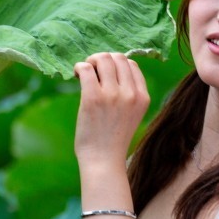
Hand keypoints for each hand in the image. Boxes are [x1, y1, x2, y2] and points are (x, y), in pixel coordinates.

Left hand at [73, 52, 150, 166]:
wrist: (103, 161)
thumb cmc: (113, 140)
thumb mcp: (132, 115)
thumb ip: (129, 94)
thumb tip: (111, 70)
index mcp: (142, 97)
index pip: (132, 64)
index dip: (116, 64)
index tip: (104, 74)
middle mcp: (130, 93)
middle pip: (118, 57)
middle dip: (103, 59)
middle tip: (92, 71)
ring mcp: (112, 94)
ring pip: (103, 59)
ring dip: (90, 61)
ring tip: (83, 72)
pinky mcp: (92, 97)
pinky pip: (85, 68)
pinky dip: (78, 67)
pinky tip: (75, 75)